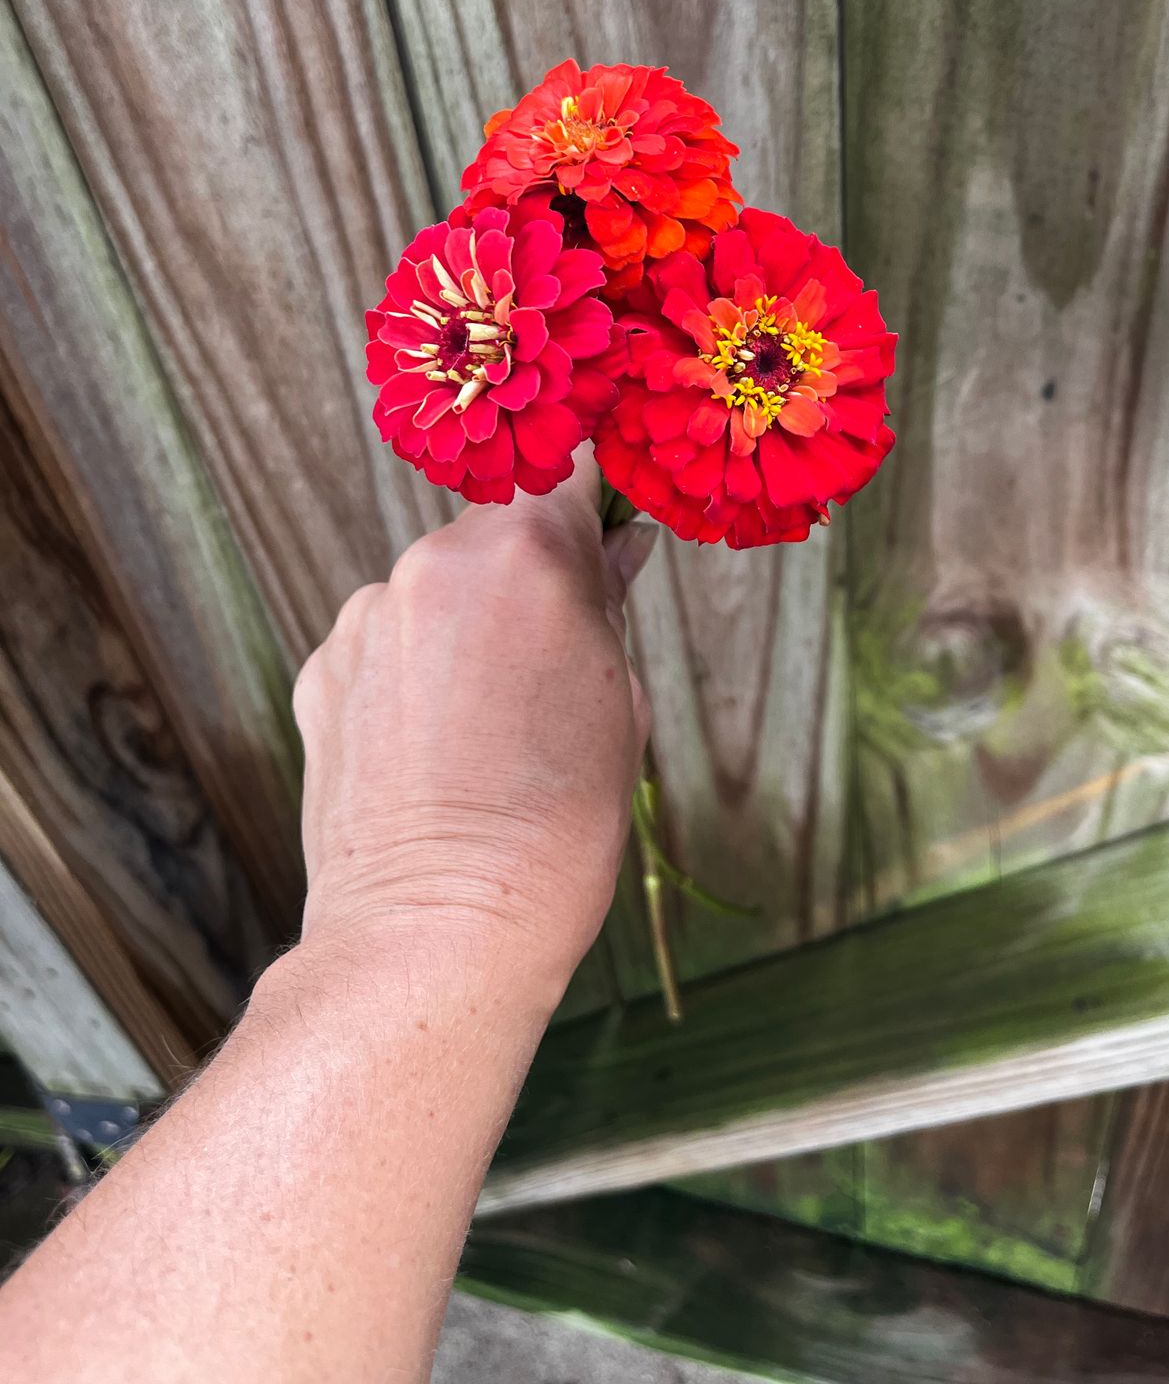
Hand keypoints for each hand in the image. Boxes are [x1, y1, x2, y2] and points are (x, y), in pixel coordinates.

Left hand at [292, 451, 654, 999]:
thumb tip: (616, 551)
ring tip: (487, 729)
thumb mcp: (619, 702)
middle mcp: (434, 563)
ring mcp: (365, 617)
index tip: (607, 518)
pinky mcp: (320, 671)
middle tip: (556, 663)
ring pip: (435, 594)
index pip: (568, 467)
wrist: (439, 930)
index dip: (592, 491)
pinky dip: (411, 679)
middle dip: (528, 581)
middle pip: (495, 536)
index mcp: (527, 553)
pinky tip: (434, 750)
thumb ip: (608, 605)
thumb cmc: (555, 825)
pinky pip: (383, 647)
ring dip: (464, 631)